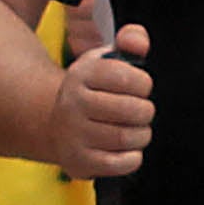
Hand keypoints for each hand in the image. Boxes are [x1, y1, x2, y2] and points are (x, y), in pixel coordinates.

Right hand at [51, 22, 153, 179]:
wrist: (58, 126)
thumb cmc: (93, 93)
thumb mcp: (106, 62)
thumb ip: (130, 42)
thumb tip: (137, 41)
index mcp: (81, 75)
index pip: (126, 76)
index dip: (142, 83)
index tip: (138, 87)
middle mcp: (72, 103)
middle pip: (133, 110)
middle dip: (145, 112)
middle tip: (139, 112)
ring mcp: (73, 134)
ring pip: (129, 137)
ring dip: (141, 134)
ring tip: (133, 129)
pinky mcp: (79, 162)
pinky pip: (123, 163)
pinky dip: (133, 157)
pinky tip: (125, 148)